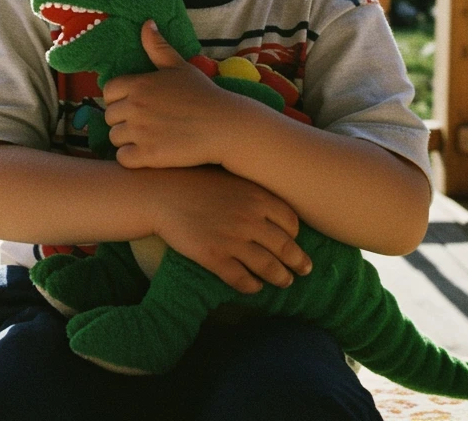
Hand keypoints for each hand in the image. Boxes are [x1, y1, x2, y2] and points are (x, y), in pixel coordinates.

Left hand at [103, 20, 241, 168]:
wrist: (225, 125)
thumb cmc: (203, 94)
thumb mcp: (179, 66)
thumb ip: (158, 47)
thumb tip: (146, 23)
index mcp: (139, 84)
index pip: (109, 91)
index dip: (119, 98)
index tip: (136, 104)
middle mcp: (135, 107)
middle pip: (110, 116)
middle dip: (124, 120)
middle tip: (146, 123)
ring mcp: (140, 132)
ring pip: (115, 138)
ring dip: (127, 140)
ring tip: (148, 138)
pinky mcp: (148, 155)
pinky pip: (122, 158)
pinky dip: (132, 158)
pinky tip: (148, 153)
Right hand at [147, 166, 312, 294]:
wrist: (162, 193)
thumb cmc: (197, 183)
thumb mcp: (231, 179)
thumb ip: (254, 194)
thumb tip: (275, 212)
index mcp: (256, 196)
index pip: (291, 222)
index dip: (295, 235)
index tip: (294, 241)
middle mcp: (249, 219)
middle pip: (285, 247)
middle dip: (298, 262)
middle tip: (305, 270)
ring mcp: (232, 239)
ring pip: (268, 267)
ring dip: (280, 278)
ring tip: (284, 281)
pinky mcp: (214, 257)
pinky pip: (242, 280)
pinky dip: (252, 287)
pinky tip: (255, 287)